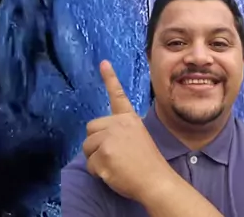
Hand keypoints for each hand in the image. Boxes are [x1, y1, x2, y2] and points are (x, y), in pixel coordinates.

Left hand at [83, 60, 163, 203]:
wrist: (156, 180)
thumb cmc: (148, 163)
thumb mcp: (138, 137)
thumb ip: (121, 131)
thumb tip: (102, 135)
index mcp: (128, 118)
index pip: (117, 95)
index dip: (110, 78)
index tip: (103, 62)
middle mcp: (118, 124)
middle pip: (91, 128)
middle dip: (95, 143)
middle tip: (112, 155)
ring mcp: (109, 138)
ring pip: (88, 147)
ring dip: (96, 159)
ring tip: (115, 165)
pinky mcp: (103, 154)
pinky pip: (90, 164)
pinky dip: (98, 172)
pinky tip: (113, 174)